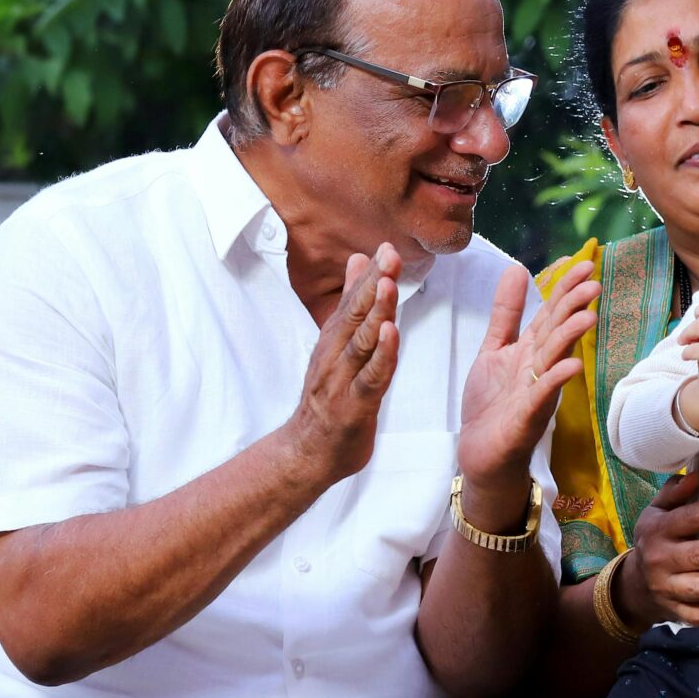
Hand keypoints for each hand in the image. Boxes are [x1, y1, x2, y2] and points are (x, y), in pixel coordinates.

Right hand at [281, 245, 403, 485]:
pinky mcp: (353, 406)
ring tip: (388, 285)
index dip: (370, 273)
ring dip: (375, 313)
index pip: (353, 300)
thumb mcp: (337, 345)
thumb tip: (358, 260)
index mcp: (334, 339)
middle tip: (390, 254)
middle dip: (374, 283)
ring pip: (360, 342)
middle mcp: (335, 355)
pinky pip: (369, 378)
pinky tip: (391, 335)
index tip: (386, 246)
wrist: (307, 451)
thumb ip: (350, 304)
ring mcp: (342, 380)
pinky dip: (381, 356)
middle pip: (355, 314)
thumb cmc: (328, 396)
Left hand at [455, 262, 598, 513]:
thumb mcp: (494, 350)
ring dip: (570, 339)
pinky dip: (556, 381)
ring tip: (587, 317)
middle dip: (574, 308)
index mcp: (530, 350)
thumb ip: (506, 313)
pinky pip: (542, 397)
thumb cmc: (491, 404)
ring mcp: (536, 393)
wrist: (481, 454)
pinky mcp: (527, 419)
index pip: (551, 312)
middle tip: (594, 283)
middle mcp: (539, 368)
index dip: (565, 287)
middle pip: (557, 332)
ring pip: (555, 361)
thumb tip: (516, 269)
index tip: (583, 261)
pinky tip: (571, 368)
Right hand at [622, 468, 698, 626]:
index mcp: (657, 530)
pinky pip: (698, 616)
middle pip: (697, 555)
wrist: (633, 584)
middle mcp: (660, 560)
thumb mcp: (656, 512)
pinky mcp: (674, 611)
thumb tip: (696, 474)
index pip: (689, 518)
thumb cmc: (656, 538)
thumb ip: (675, 493)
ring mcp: (666, 588)